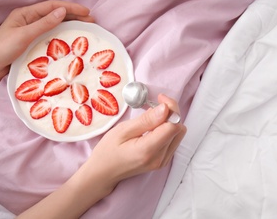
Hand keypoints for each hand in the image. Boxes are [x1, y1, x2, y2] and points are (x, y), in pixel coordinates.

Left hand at [0, 0, 93, 81]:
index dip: (71, 8)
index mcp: (26, 14)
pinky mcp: (31, 45)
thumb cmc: (2, 50)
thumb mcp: (24, 35)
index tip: (86, 11)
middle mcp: (29, 21)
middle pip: (55, 16)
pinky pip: (50, 38)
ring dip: (70, 27)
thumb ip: (44, 24)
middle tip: (91, 21)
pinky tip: (71, 42)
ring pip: (54, 27)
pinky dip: (62, 38)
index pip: (52, 7)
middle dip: (74, 17)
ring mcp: (31, 33)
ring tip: (85, 30)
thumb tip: (62, 12)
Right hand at [17, 94, 185, 217]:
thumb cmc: (103, 154)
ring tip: (145, 116)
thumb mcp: (120, 132)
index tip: (157, 97)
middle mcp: (158, 156)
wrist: (98, 178)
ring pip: (175, 134)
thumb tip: (164, 107)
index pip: (172, 122)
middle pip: (178, 127)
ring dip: (165, 121)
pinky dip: (162, 130)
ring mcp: (159, 161)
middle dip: (168, 112)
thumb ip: (144, 119)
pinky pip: (168, 141)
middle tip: (151, 104)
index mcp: (149, 148)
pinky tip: (146, 127)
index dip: (168, 106)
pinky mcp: (157, 161)